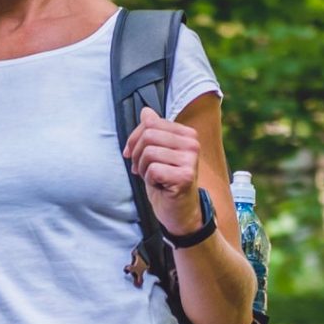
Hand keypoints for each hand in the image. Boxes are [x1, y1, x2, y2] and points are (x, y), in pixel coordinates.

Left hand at [122, 107, 203, 230]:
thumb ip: (152, 132)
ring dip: (143, 168)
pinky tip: (159, 185)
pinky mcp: (184, 176)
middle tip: (140, 168)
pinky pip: (153, 170)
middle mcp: (192, 144)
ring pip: (149, 152)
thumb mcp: (157, 153)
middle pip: (148, 135)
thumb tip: (146, 111)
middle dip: (137, 153)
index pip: (150, 123)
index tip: (131, 154)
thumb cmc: (167, 182)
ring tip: (152, 177)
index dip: (134, 138)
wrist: (180, 212)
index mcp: (187, 134)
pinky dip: (149, 180)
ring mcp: (190, 160)